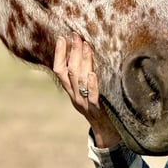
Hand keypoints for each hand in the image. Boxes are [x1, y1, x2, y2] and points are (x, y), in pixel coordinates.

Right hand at [53, 34, 121, 148]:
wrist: (109, 132)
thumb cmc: (100, 107)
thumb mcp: (88, 91)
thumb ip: (85, 76)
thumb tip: (87, 51)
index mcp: (71, 91)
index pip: (59, 70)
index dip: (59, 54)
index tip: (62, 37)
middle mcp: (75, 96)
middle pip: (70, 72)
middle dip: (72, 52)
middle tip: (76, 35)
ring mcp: (85, 103)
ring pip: (80, 80)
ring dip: (83, 61)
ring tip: (86, 45)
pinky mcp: (98, 110)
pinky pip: (93, 96)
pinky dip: (92, 84)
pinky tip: (92, 73)